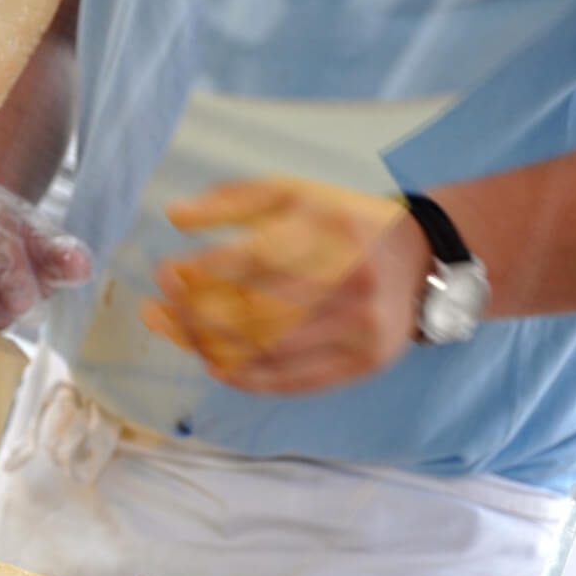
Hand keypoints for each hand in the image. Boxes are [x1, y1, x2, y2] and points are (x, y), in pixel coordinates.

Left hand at [141, 176, 430, 393]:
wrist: (418, 261)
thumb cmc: (341, 224)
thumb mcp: (295, 195)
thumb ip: (233, 200)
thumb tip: (174, 216)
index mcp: (335, 231)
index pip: (254, 260)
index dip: (201, 272)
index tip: (163, 273)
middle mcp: (353, 282)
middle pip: (256, 311)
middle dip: (195, 314)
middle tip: (157, 310)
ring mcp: (361, 329)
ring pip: (268, 350)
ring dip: (210, 347)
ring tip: (177, 334)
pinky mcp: (363, 364)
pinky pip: (293, 381)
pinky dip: (246, 378)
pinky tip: (213, 364)